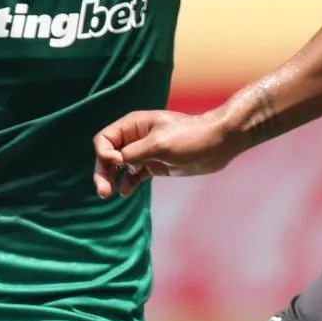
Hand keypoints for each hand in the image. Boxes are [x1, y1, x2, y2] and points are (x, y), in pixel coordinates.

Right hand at [93, 109, 248, 196]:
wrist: (218, 143)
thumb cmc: (190, 137)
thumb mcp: (159, 144)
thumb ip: (134, 153)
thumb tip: (118, 163)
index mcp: (134, 125)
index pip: (105, 139)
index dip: (104, 154)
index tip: (117, 164)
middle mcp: (136, 138)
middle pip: (108, 155)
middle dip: (103, 172)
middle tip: (103, 192)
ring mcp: (145, 152)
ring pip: (119, 167)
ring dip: (112, 179)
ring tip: (108, 194)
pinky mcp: (155, 165)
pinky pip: (134, 175)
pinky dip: (127, 183)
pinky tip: (125, 193)